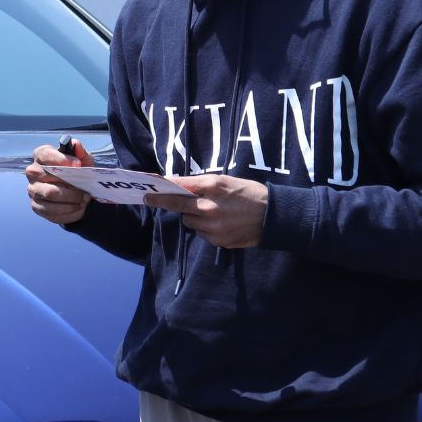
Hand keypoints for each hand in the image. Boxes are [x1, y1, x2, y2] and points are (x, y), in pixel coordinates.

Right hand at [25, 141, 94, 225]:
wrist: (76, 194)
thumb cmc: (77, 173)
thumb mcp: (84, 161)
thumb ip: (81, 152)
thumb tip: (76, 144)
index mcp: (42, 156)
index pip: (45, 154)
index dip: (61, 159)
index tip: (77, 165)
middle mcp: (33, 172)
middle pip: (47, 176)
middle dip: (70, 183)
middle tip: (86, 189)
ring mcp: (33, 190)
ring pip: (50, 194)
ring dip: (71, 198)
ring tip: (84, 199)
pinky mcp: (36, 206)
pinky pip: (51, 210)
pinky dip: (68, 210)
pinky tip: (78, 207)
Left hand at [144, 175, 268, 248]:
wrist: (273, 217)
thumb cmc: (249, 193)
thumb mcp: (226, 181)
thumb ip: (201, 184)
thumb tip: (177, 185)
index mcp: (213, 187)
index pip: (179, 188)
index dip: (161, 191)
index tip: (147, 192)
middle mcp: (209, 208)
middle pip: (178, 207)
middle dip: (168, 203)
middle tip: (153, 200)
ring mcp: (213, 227)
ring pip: (189, 222)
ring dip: (192, 216)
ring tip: (210, 211)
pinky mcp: (218, 240)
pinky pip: (201, 234)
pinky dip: (204, 228)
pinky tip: (219, 223)